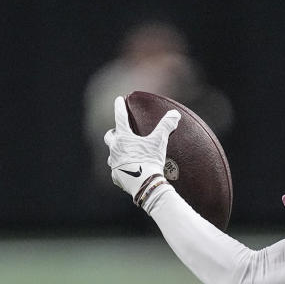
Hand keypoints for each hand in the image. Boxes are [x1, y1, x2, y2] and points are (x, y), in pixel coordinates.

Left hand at [103, 96, 180, 211]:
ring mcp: (114, 164)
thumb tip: (175, 114)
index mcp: (124, 138)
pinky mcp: (117, 177)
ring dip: (116, 152)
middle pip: (109, 136)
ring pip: (111, 155)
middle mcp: (115, 149)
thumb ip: (166, 126)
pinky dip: (120, 169)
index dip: (119, 107)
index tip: (118, 99)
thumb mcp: (159, 142)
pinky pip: (116, 171)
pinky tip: (126, 171)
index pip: (120, 117)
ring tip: (123, 153)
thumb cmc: (150, 161)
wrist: (144, 184)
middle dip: (114, 133)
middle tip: (119, 132)